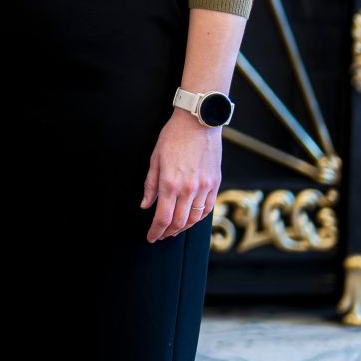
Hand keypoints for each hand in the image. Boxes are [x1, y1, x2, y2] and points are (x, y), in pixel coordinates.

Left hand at [142, 108, 221, 242]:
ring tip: (173, 230)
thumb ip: (150, 185)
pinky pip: (207, 209)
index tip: (151, 237)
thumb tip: (145, 205)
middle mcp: (189, 189)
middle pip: (179, 223)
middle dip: (168, 233)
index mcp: (170, 183)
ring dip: (183, 228)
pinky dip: (198, 218)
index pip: (163, 218)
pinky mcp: (215, 184)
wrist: (199, 123)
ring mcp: (204, 188)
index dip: (156, 231)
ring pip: (195, 219)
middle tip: (160, 235)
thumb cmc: (173, 137)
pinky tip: (190, 219)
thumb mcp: (155, 159)